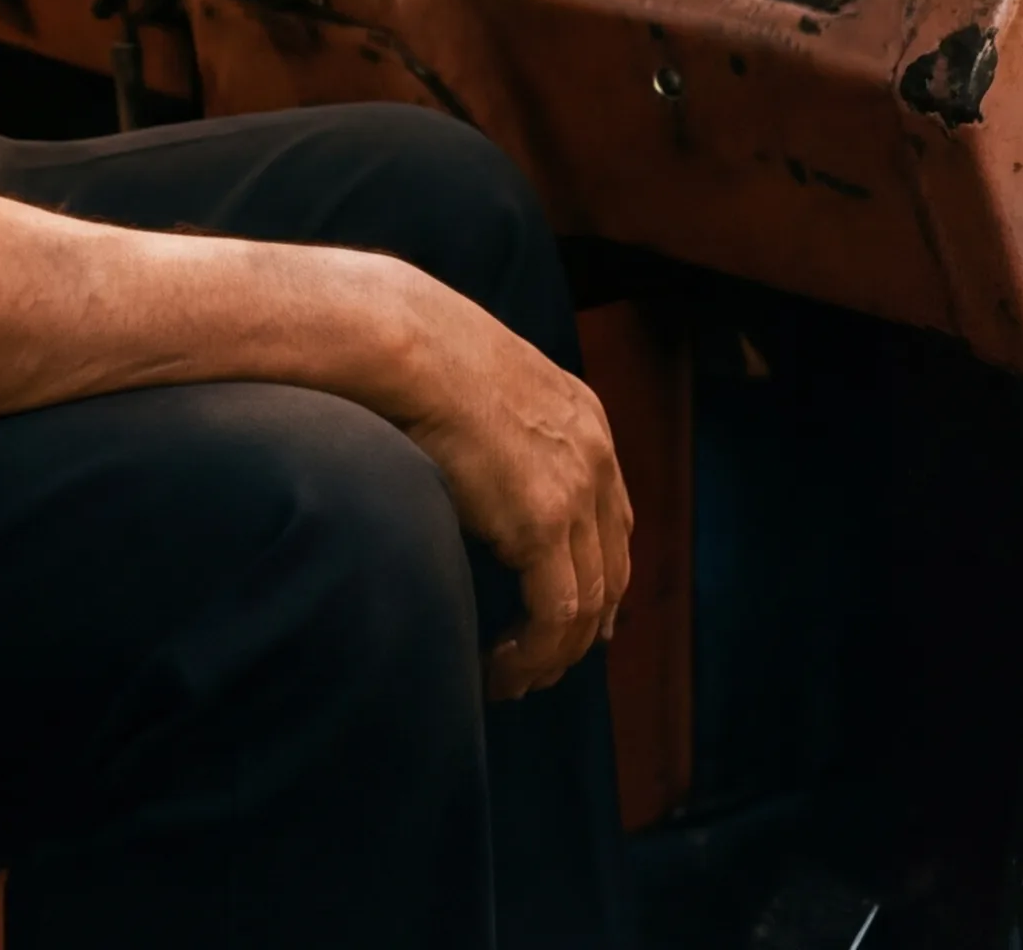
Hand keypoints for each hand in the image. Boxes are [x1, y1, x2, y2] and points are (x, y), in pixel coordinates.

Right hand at [373, 276, 633, 697]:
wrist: (408, 343)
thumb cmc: (420, 360)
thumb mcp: (487, 391)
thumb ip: (503, 435)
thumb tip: (479, 475)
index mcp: (586, 421)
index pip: (613, 521)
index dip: (599, 578)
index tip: (579, 620)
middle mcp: (596, 456)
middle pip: (611, 568)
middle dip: (582, 629)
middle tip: (542, 666)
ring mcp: (577, 489)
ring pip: (587, 604)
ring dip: (553, 655)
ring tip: (513, 679)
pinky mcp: (544, 522)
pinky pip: (556, 614)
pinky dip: (535, 653)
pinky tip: (501, 668)